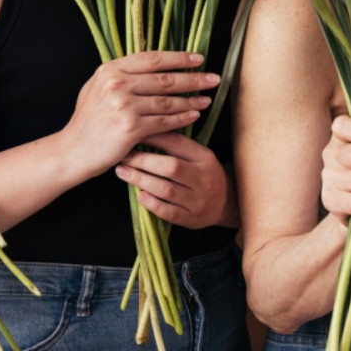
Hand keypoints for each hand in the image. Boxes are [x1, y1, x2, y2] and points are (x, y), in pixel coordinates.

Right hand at [64, 51, 218, 178]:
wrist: (72, 151)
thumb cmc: (87, 121)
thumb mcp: (97, 87)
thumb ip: (120, 75)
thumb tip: (150, 64)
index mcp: (111, 69)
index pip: (152, 58)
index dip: (178, 58)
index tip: (198, 58)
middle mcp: (117, 83)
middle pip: (164, 78)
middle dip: (194, 78)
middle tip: (213, 78)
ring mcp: (123, 105)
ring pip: (167, 100)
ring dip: (191, 100)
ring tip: (207, 99)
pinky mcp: (130, 128)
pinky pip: (164, 122)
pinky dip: (182, 118)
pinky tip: (194, 115)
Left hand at [115, 132, 236, 229]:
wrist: (226, 202)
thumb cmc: (205, 173)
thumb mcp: (198, 155)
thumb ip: (177, 145)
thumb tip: (145, 131)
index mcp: (204, 157)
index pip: (177, 143)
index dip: (153, 137)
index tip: (134, 135)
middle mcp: (203, 178)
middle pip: (171, 167)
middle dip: (143, 161)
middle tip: (124, 157)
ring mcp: (198, 200)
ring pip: (167, 190)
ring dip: (141, 180)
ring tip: (123, 173)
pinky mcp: (191, 219)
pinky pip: (169, 212)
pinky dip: (152, 204)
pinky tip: (139, 195)